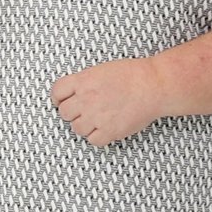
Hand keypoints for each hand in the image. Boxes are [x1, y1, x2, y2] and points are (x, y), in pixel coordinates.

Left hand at [52, 57, 170, 147]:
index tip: (61, 101)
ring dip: (84, 125)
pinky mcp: (109, 131)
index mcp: (83, 81)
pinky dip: (97, 137)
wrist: (154, 85)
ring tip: (97, 119)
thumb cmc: (134, 75)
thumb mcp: (102, 70)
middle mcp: (86, 99)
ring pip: (77, 129)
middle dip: (72, 112)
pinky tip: (105, 129)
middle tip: (83, 111)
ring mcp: (97, 116)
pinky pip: (93, 140)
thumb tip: (75, 93)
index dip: (58, 98)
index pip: (57, 92)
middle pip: (64, 112)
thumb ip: (85, 82)